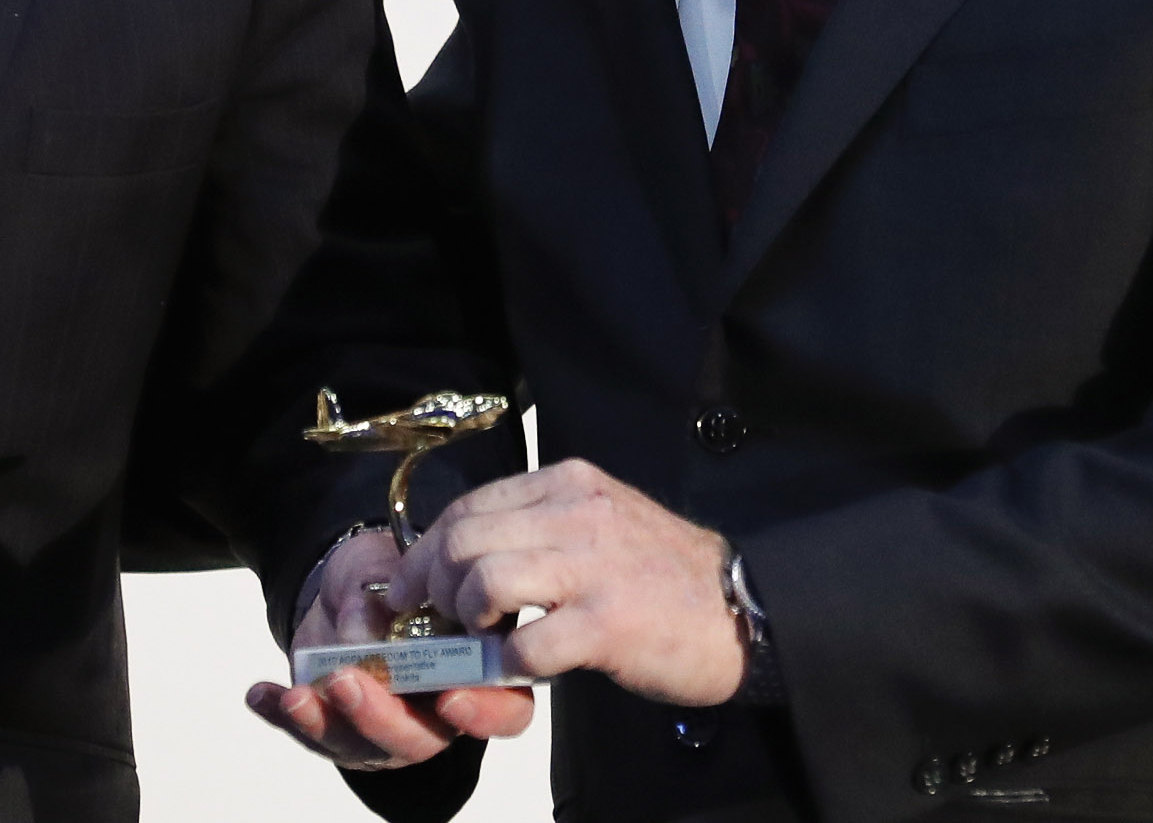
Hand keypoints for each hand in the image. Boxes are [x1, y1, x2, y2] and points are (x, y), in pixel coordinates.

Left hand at [245, 526, 534, 768]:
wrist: (351, 582)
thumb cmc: (391, 573)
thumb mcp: (388, 561)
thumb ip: (382, 586)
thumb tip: (360, 628)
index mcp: (477, 666)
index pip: (505, 709)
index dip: (484, 714)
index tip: (450, 697)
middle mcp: (438, 707)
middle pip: (424, 737)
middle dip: (383, 717)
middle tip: (349, 682)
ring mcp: (389, 724)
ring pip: (366, 746)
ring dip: (329, 723)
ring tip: (300, 694)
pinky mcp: (341, 728)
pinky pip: (313, 735)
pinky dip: (284, 716)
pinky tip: (262, 695)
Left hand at [400, 460, 745, 706]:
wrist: (741, 610)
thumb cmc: (663, 575)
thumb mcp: (600, 522)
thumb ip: (540, 525)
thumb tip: (465, 552)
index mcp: (569, 484)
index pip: (469, 506)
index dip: (426, 552)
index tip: (411, 587)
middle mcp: (577, 512)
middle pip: (463, 540)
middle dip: (434, 588)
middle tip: (440, 621)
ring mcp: (594, 566)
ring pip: (484, 582)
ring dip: (470, 621)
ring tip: (485, 641)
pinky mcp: (608, 622)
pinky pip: (526, 646)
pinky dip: (509, 666)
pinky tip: (523, 669)